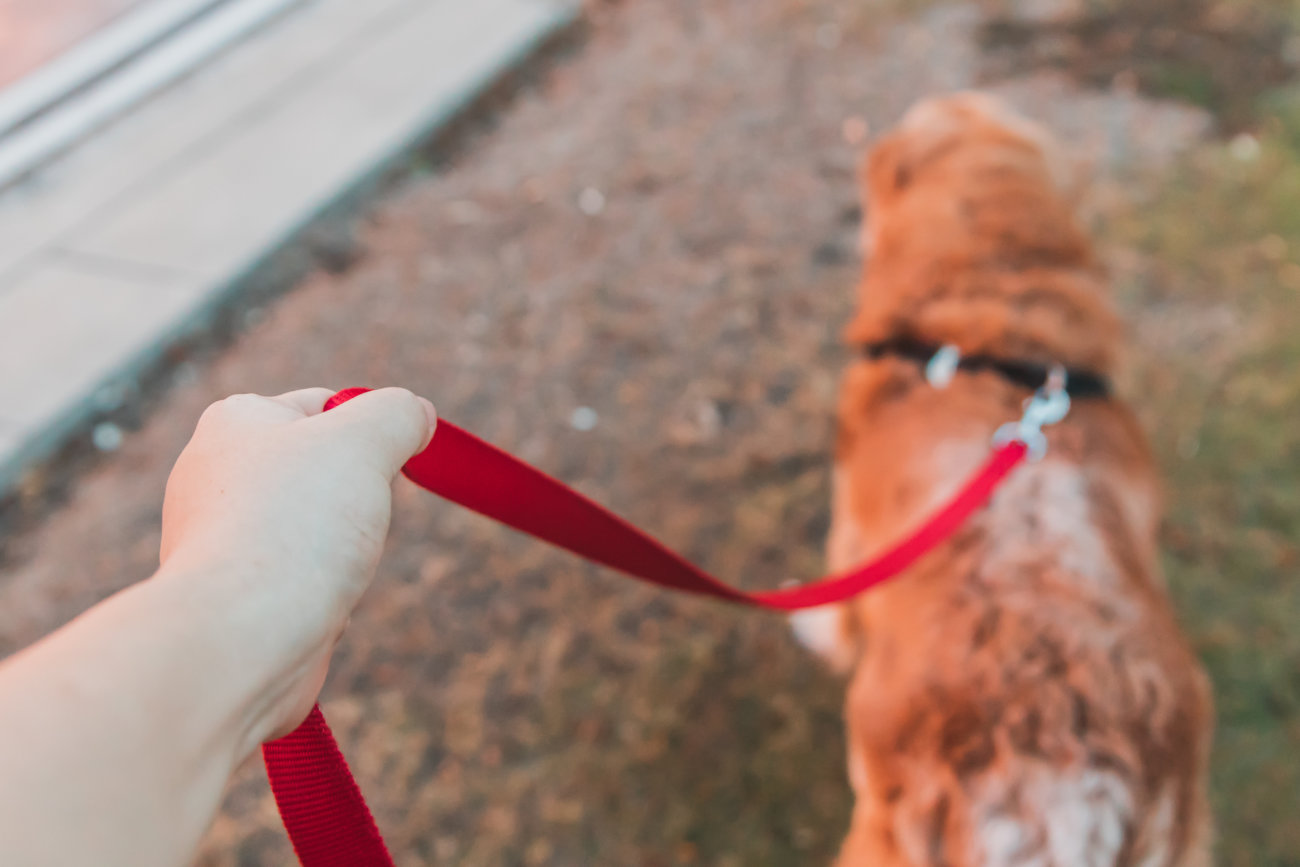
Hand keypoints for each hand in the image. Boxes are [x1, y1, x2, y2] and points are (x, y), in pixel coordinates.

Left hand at [158, 387, 435, 741]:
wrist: (241, 638)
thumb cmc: (294, 527)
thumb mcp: (365, 440)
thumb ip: (397, 414)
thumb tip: (416, 414)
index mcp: (235, 422)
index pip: (323, 404)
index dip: (370, 428)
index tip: (394, 457)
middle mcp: (215, 475)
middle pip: (323, 471)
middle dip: (359, 499)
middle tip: (358, 515)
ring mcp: (219, 539)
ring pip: (318, 531)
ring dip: (346, 552)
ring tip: (332, 568)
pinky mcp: (232, 596)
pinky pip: (301, 584)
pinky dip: (323, 597)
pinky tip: (316, 608)